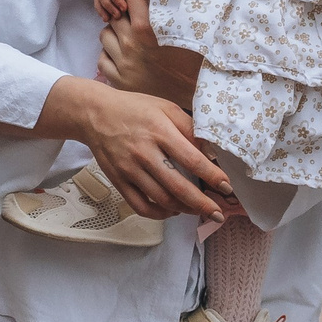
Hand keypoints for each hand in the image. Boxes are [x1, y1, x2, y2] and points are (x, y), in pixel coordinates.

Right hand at [53, 79, 237, 220]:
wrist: (94, 113)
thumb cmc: (134, 108)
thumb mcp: (165, 107)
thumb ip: (189, 128)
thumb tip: (211, 152)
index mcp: (160, 131)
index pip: (192, 160)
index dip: (213, 177)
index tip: (227, 187)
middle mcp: (144, 153)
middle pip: (178, 187)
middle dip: (203, 204)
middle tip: (219, 213)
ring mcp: (129, 169)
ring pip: (161, 200)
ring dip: (185, 210)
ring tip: (199, 210)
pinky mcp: (118, 180)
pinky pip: (141, 205)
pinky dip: (159, 214)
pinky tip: (172, 211)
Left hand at [96, 0, 201, 108]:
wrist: (195, 94)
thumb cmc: (194, 60)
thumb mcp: (185, 30)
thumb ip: (169, 10)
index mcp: (147, 29)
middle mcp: (131, 44)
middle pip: (114, 16)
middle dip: (122, 14)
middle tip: (132, 18)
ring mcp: (123, 64)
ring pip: (104, 35)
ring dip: (113, 33)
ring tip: (126, 37)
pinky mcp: (119, 81)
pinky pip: (102, 60)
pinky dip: (109, 55)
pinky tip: (122, 56)